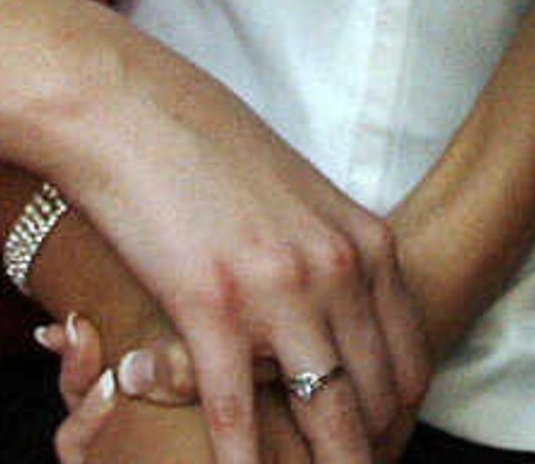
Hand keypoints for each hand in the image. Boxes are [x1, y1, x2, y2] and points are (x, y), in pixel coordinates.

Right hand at [50, 30, 427, 463]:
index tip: (379, 442)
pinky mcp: (213, 307)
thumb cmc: (205, 145)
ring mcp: (279, 289)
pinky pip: (238, 411)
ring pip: (323, 413)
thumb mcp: (297, 195)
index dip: (397, 418)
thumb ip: (329, 251)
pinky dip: (243, 463)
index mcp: (365, 241)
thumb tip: (339, 308)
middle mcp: (337, 267)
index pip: (408, 360)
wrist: (126, 106)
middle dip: (364, 451)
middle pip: (376, 397)